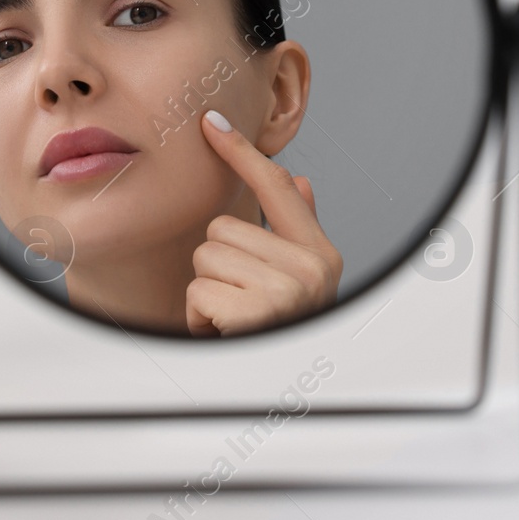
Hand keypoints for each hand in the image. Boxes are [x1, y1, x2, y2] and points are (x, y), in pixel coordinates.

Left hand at [186, 110, 342, 335]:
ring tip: (232, 320)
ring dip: (206, 293)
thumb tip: (299, 182)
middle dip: (217, 266)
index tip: (212, 121)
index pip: (275, 188)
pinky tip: (222, 334)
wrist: (271, 397)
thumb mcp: (301, 283)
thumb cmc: (282, 335)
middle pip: (224, 229)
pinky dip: (198, 317)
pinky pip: (198, 290)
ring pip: (206, 257)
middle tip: (239, 302)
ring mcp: (287, 290)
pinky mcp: (257, 313)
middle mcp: (310, 268)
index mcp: (320, 255)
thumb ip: (299, 230)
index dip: (241, 153)